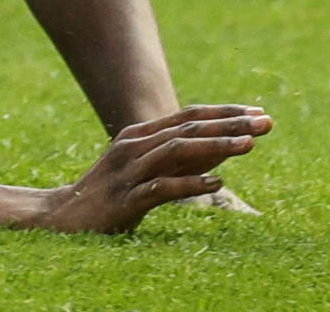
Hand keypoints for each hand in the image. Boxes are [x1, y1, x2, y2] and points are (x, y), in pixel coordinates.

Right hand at [34, 104, 271, 232]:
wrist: (61, 217)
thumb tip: (223, 152)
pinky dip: (190, 183)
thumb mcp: (145, 169)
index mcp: (141, 134)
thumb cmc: (110, 194)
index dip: (226, 112)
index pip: (191, 115)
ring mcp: (129, 171)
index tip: (259, 112)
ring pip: (178, 151)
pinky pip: (161, 189)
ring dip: (217, 146)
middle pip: (189, 127)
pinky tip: (216, 182)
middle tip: (267, 122)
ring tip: (249, 146)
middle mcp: (135, 145)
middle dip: (231, 124)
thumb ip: (178, 159)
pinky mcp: (124, 200)